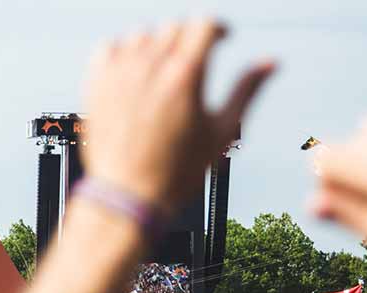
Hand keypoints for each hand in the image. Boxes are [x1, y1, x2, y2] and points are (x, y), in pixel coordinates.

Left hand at [82, 21, 272, 212]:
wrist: (129, 195)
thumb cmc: (175, 172)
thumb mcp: (222, 131)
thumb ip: (246, 89)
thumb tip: (269, 64)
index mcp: (185, 75)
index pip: (204, 23)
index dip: (218, 28)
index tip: (220, 38)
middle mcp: (150, 67)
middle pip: (175, 26)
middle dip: (190, 38)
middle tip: (194, 61)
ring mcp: (119, 74)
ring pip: (141, 34)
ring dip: (157, 44)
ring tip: (164, 71)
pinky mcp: (96, 84)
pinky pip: (108, 47)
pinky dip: (123, 52)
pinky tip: (133, 71)